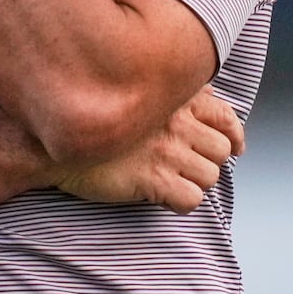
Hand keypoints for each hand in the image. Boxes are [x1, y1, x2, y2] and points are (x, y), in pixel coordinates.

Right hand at [54, 87, 243, 214]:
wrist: (58, 143)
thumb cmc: (98, 119)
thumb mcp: (138, 91)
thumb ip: (173, 93)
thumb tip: (207, 98)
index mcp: (175, 98)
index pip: (225, 116)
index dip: (234, 134)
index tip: (234, 146)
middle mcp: (174, 122)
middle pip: (221, 150)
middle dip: (209, 159)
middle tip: (187, 163)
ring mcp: (164, 152)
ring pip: (210, 177)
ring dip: (194, 181)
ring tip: (172, 178)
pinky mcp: (152, 180)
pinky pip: (191, 200)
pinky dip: (182, 202)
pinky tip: (164, 195)